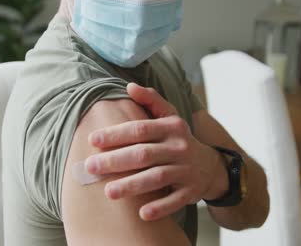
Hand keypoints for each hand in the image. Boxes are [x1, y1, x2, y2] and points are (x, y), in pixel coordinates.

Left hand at [85, 83, 228, 220]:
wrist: (211, 166)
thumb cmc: (178, 140)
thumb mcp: (169, 117)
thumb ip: (151, 101)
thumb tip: (129, 86)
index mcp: (171, 127)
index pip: (139, 129)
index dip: (115, 134)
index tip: (92, 140)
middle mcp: (179, 147)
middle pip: (144, 154)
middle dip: (115, 161)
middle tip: (90, 168)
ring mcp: (186, 170)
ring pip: (157, 178)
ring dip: (132, 185)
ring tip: (108, 192)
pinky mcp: (191, 191)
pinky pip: (175, 200)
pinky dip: (160, 207)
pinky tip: (142, 214)